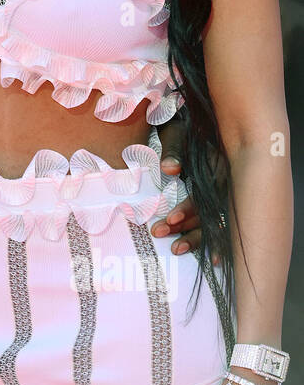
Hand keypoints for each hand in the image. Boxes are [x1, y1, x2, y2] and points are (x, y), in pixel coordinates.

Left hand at [149, 114, 219, 261]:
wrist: (193, 124)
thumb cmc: (182, 129)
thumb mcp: (176, 134)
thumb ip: (173, 151)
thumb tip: (169, 170)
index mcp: (218, 167)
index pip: (204, 194)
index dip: (187, 209)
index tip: (169, 219)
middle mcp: (226, 183)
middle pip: (210, 212)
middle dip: (187, 229)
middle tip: (159, 233)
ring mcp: (224, 193)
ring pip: (214, 222)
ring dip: (195, 237)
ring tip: (175, 249)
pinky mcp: (219, 200)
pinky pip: (220, 224)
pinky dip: (214, 241)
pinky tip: (213, 260)